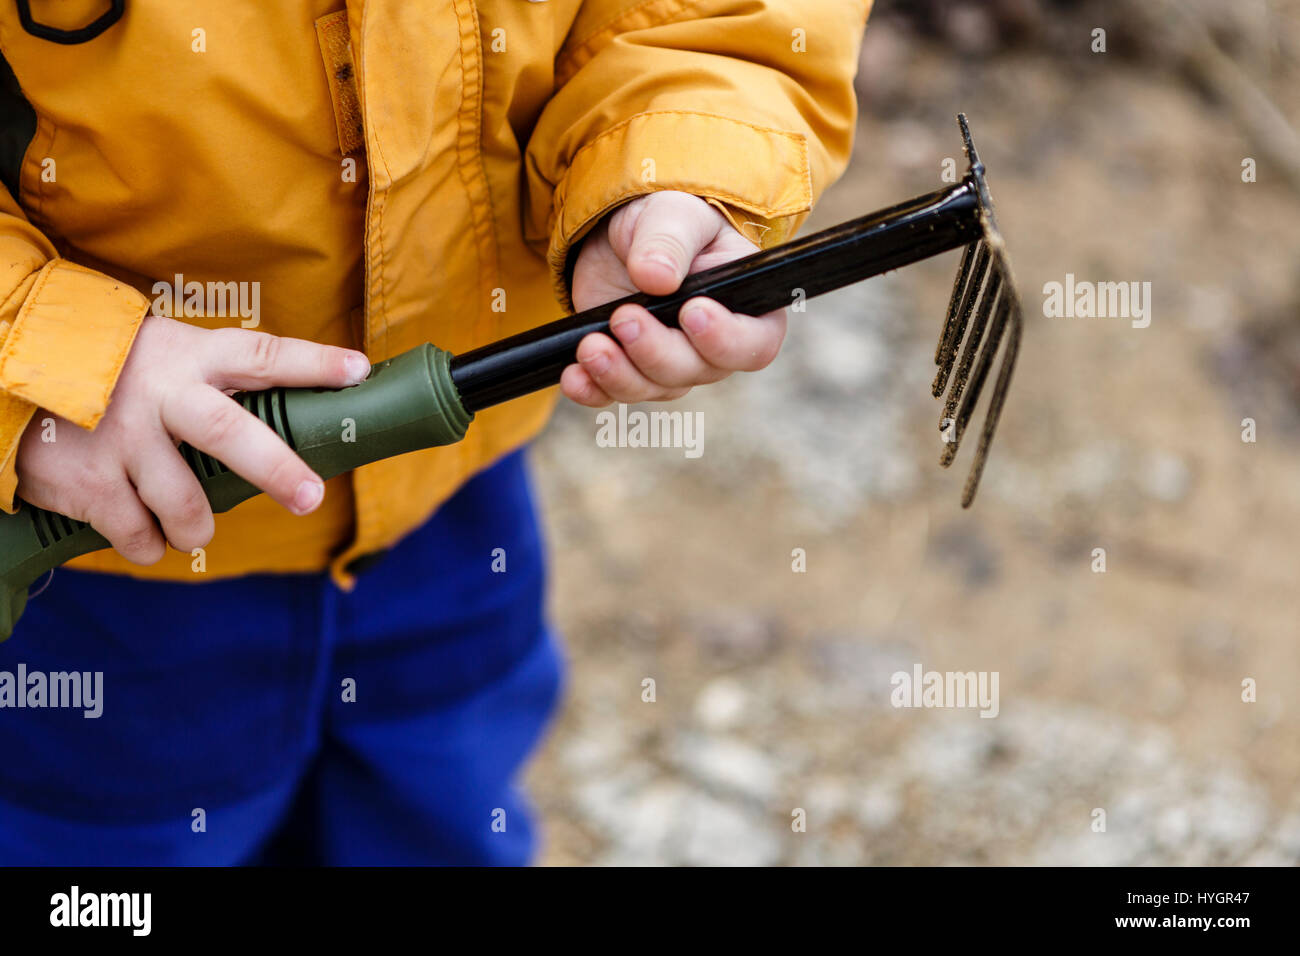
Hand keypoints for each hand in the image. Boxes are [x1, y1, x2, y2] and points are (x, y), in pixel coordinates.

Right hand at [15, 315, 369, 564]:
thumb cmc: (115, 370)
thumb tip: (295, 417)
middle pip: (229, 433)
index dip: (312, 364)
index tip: (359, 371)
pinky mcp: (89, 483)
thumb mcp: (169, 354)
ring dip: (197, 528)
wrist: (14, 371)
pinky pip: (139, 535)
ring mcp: (122, 440)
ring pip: (186, 506)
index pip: (262, 357)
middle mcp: (160, 396)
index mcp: (190, 358)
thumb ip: (220, 382)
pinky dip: (150, 544)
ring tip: (193, 527)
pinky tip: (143, 530)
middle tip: (310, 497)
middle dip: (276, 469)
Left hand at [563, 190, 786, 406]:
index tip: (691, 312)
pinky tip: (573, 377)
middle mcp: (713, 348)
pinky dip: (592, 390)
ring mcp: (671, 364)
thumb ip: (669, 241)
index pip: (753, 343)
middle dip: (656, 351)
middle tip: (623, 318)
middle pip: (694, 371)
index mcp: (746, 308)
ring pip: (653, 387)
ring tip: (589, 345)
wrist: (625, 236)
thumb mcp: (674, 215)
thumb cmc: (668, 222)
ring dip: (619, 374)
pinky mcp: (629, 369)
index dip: (725, 339)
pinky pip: (614, 394)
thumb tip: (655, 278)